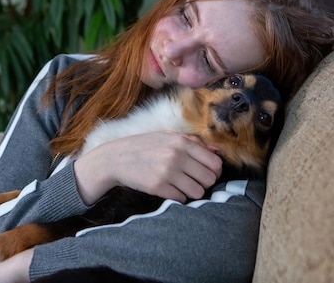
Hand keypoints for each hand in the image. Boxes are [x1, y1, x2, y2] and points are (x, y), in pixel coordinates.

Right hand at [74, 131, 222, 203]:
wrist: (116, 158)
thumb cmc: (144, 146)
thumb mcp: (167, 136)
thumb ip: (193, 142)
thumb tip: (217, 151)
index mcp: (182, 142)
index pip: (215, 162)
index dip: (215, 171)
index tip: (207, 173)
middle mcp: (177, 156)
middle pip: (209, 178)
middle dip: (204, 183)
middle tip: (194, 181)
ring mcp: (167, 172)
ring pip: (198, 192)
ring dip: (192, 192)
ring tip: (182, 186)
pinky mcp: (158, 187)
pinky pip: (182, 199)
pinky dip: (179, 197)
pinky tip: (170, 190)